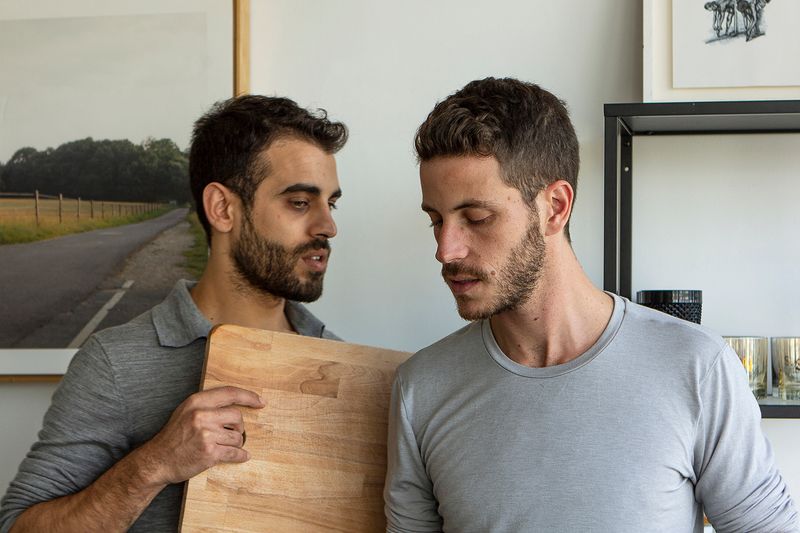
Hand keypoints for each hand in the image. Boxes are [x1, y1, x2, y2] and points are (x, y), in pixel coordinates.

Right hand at [137, 386, 264, 485]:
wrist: (157, 461)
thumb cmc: (173, 437)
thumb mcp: (185, 411)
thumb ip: (207, 405)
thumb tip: (235, 403)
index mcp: (196, 402)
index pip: (230, 393)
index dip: (249, 396)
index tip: (261, 402)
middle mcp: (201, 416)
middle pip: (237, 416)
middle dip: (239, 427)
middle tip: (233, 433)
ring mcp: (206, 435)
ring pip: (238, 436)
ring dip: (236, 443)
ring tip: (224, 446)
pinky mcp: (209, 453)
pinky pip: (235, 453)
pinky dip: (241, 456)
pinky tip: (242, 456)